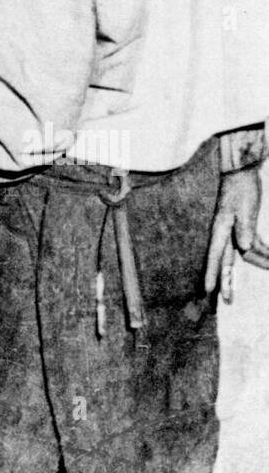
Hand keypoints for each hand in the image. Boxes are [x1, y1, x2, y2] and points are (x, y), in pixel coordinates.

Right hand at [204, 165, 268, 301]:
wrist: (243, 170)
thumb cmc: (241, 188)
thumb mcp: (244, 208)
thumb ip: (244, 228)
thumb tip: (243, 249)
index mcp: (221, 229)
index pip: (216, 256)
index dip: (212, 274)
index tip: (209, 291)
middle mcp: (225, 233)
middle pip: (226, 262)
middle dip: (228, 282)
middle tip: (228, 302)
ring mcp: (235, 230)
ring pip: (244, 255)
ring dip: (259, 263)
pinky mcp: (245, 226)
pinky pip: (254, 245)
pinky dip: (263, 252)